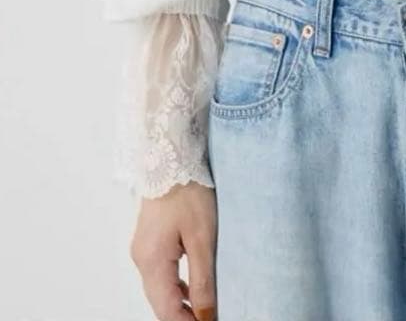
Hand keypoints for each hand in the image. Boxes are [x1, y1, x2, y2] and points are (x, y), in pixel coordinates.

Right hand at [129, 181, 217, 320]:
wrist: (170, 158)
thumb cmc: (188, 191)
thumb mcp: (202, 237)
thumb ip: (202, 279)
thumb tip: (205, 314)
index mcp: (152, 262)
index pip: (167, 310)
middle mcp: (141, 260)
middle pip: (159, 303)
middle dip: (182, 316)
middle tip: (207, 318)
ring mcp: (142, 250)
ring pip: (158, 289)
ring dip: (178, 303)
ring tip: (203, 309)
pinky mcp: (148, 242)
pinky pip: (159, 274)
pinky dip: (174, 286)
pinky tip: (191, 287)